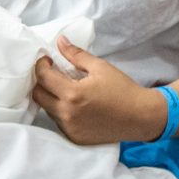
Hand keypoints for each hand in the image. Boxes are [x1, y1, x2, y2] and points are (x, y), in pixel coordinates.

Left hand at [31, 39, 157, 145]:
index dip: (41, 65)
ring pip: (47, 109)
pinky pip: (59, 122)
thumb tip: (60, 41)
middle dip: (42, 82)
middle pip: (38, 96)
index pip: (43, 77)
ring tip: (68, 90)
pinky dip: (62, 112)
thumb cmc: (123, 90)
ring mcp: (70, 128)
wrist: (140, 117)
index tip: (48, 60)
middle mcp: (67, 113)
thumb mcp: (100, 67)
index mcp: (72, 94)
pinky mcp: (75, 137)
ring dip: (52, 97)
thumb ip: (76, 54)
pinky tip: (76, 106)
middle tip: (53, 75)